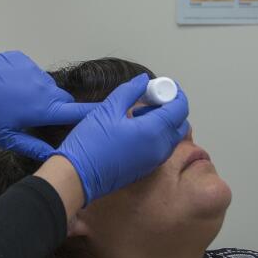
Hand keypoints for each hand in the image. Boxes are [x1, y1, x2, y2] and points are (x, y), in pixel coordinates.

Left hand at [0, 52, 96, 158]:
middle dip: (59, 109)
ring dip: (40, 96)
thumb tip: (56, 156)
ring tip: (19, 104)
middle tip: (43, 120)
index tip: (108, 116)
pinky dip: (26, 82)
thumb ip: (35, 146)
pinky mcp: (23, 59)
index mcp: (42, 108)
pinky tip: (10, 89)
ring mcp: (33, 70)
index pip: (78, 112)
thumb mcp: (6, 138)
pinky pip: (32, 74)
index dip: (95, 115)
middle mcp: (43, 87)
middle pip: (64, 100)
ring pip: (47, 87)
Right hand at [52, 73, 189, 204]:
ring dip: (163, 121)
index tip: (161, 85)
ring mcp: (155, 160)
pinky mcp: (147, 168)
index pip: (179, 108)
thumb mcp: (108, 109)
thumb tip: (143, 80)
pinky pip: (162, 147)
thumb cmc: (90, 144)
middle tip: (150, 98)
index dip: (174, 92)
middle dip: (170, 107)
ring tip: (138, 113)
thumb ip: (129, 91)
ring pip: (171, 136)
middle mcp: (160, 148)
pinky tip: (134, 129)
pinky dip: (157, 134)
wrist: (78, 177)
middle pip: (179, 123)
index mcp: (153, 131)